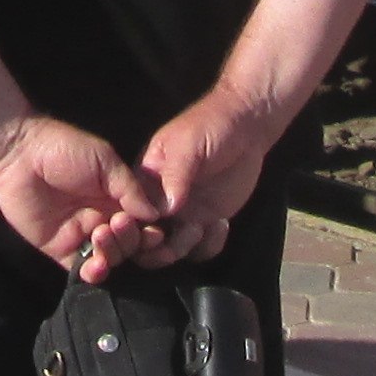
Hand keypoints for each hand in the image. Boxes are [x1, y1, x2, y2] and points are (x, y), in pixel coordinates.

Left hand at [0, 113, 164, 279]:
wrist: (19, 155)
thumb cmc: (64, 149)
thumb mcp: (104, 161)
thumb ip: (129, 188)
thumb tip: (155, 215)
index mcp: (116, 197)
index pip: (142, 223)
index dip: (149, 230)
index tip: (152, 229)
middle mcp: (102, 218)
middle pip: (128, 243)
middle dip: (130, 239)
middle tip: (118, 223)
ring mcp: (80, 235)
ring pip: (109, 258)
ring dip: (114, 253)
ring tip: (101, 234)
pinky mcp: (59, 249)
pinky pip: (81, 269)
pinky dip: (94, 273)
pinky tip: (97, 266)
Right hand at [136, 89, 276, 267]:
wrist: (246, 126)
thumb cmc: (210, 125)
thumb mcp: (188, 144)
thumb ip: (175, 174)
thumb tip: (165, 209)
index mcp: (145, 182)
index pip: (130, 214)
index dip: (136, 230)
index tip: (156, 232)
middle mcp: (159, 203)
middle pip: (146, 240)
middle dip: (161, 247)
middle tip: (188, 232)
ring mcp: (183, 214)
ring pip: (173, 249)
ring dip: (187, 247)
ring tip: (206, 225)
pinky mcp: (206, 220)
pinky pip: (201, 248)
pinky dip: (210, 245)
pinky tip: (221, 224)